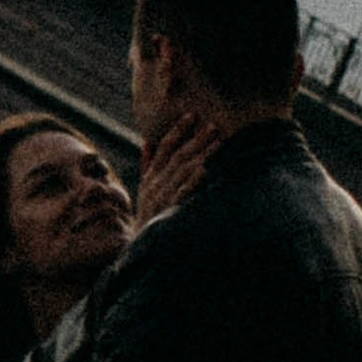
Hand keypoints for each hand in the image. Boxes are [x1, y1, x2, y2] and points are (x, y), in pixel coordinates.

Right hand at [134, 114, 222, 228]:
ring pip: (184, 171)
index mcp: (151, 176)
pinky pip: (183, 193)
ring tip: (219, 142)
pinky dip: (193, 180)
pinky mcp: (170, 210)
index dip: (177, 130)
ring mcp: (163, 196)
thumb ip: (147, 166)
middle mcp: (157, 183)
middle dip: (196, 139)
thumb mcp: (143, 189)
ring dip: (202, 155)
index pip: (164, 147)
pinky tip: (205, 170)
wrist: (142, 246)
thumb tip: (147, 143)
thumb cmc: (148, 216)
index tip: (192, 115)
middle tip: (213, 125)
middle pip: (178, 156)